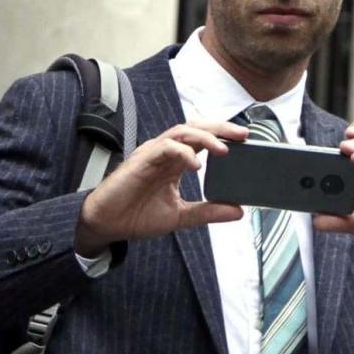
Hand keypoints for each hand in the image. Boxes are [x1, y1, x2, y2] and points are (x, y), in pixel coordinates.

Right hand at [75, 121, 248, 255]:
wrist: (106, 225)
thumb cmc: (136, 216)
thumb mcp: (180, 216)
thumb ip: (208, 212)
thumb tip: (238, 211)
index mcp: (175, 162)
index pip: (202, 140)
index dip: (223, 137)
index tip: (247, 141)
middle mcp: (165, 153)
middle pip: (196, 129)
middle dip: (220, 128)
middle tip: (243, 135)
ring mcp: (152, 154)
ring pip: (182, 132)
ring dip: (205, 137)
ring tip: (224, 149)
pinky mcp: (141, 160)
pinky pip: (165, 147)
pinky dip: (183, 153)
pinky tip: (196, 165)